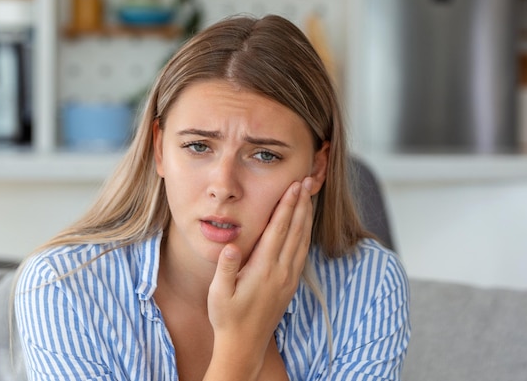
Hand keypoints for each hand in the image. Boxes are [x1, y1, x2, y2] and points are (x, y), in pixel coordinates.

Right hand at [204, 177, 313, 379]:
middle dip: (301, 204)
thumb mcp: (218, 294)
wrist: (244, 344)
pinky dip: (306, 234)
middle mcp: (281, 272)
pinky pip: (302, 253)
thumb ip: (226, 269)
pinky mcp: (290, 284)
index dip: (287, 206)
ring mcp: (288, 278)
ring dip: (306, 216)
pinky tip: (305, 226)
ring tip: (308, 196)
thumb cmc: (227, 317)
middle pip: (295, 230)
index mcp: (263, 270)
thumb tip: (231, 246)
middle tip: (307, 181)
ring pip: (302, 240)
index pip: (278, 230)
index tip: (293, 186)